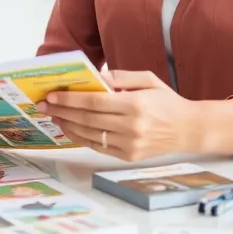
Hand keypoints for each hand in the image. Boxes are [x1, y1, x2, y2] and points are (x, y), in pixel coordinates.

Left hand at [36, 70, 200, 160]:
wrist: (188, 129)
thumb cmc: (167, 101)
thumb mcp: (148, 79)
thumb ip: (121, 77)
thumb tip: (95, 77)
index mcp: (135, 105)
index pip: (94, 102)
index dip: (70, 100)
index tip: (52, 95)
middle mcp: (131, 127)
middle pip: (87, 119)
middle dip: (62, 111)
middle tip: (44, 105)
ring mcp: (130, 144)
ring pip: (90, 135)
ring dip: (67, 125)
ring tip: (53, 116)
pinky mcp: (129, 156)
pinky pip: (99, 147)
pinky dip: (81, 138)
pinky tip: (70, 129)